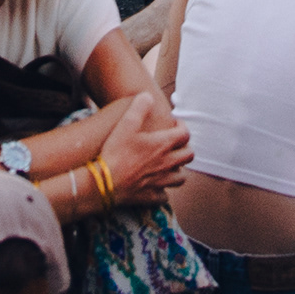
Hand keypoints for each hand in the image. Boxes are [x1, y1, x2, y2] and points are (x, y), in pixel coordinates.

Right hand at [94, 88, 189, 205]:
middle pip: (189, 156)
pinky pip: (164, 196)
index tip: (173, 124)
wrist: (105, 182)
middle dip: (184, 148)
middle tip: (174, 144)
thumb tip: (148, 96)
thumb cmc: (116, 152)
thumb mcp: (126, 123)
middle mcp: (167, 164)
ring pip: (181, 177)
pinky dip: (162, 191)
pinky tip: (155, 186)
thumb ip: (139, 106)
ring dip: (177, 170)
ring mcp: (161, 182)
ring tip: (168, 165)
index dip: (182, 126)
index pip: (186, 133)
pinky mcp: (152, 197)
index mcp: (164, 145)